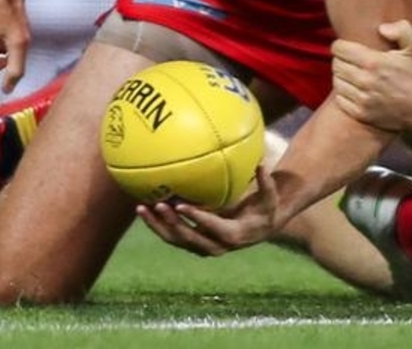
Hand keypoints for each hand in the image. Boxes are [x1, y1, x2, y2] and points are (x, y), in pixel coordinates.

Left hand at [136, 166, 282, 255]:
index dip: (198, 219)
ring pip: (176, 240)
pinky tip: (144, 208)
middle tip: (160, 205)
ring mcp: (203, 246)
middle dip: (173, 224)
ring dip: (158, 226)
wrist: (260, 230)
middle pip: (190, 239)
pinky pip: (173, 236)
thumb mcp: (270, 198)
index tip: (182, 206)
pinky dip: (158, 224)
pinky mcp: (194, 243)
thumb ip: (266, 183)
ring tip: (142, 208)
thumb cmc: (265, 209)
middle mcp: (217, 246)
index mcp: (234, 235)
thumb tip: (261, 164)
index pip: (214, 229)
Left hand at [330, 19, 411, 131]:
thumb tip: (381, 29)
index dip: (341, 45)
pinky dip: (344, 94)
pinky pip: (340, 99)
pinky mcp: (361, 114)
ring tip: (354, 75)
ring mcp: (363, 100)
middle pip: (336, 65)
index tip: (348, 47)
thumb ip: (401, 29)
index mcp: (374, 63)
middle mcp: (366, 82)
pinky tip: (356, 90)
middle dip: (342, 60)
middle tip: (352, 61)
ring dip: (343, 77)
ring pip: (337, 82)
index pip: (339, 49)